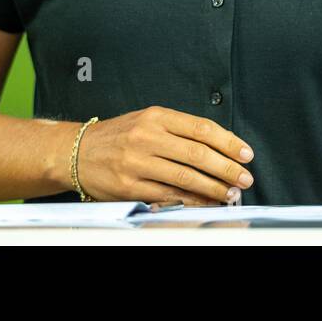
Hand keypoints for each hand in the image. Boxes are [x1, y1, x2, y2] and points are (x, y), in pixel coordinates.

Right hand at [74, 106, 253, 204]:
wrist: (75, 152)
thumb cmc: (118, 136)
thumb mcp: (147, 120)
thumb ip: (179, 130)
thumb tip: (220, 146)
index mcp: (156, 116)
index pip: (202, 128)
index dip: (229, 142)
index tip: (246, 154)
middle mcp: (147, 137)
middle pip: (198, 154)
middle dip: (227, 168)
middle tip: (244, 178)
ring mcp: (137, 163)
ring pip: (185, 177)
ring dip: (213, 188)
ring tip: (230, 194)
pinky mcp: (129, 187)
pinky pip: (168, 196)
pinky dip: (191, 202)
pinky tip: (206, 203)